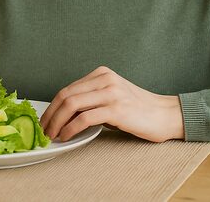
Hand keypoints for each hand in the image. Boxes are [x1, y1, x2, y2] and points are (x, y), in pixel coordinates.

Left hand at [40, 66, 184, 142]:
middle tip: (44, 130)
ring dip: (57, 122)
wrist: (165, 115)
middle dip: (51, 115)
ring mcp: (111, 93)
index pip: (68, 88)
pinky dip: (71, 128)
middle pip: (66, 95)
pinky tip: (67, 136)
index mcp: (101, 73)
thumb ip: (91, 99)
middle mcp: (105, 79)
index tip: (45, 120)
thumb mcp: (112, 96)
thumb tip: (63, 114)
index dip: (52, 106)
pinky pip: (85, 118)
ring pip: (72, 104)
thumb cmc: (138, 109)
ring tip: (52, 135)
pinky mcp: (117, 109)